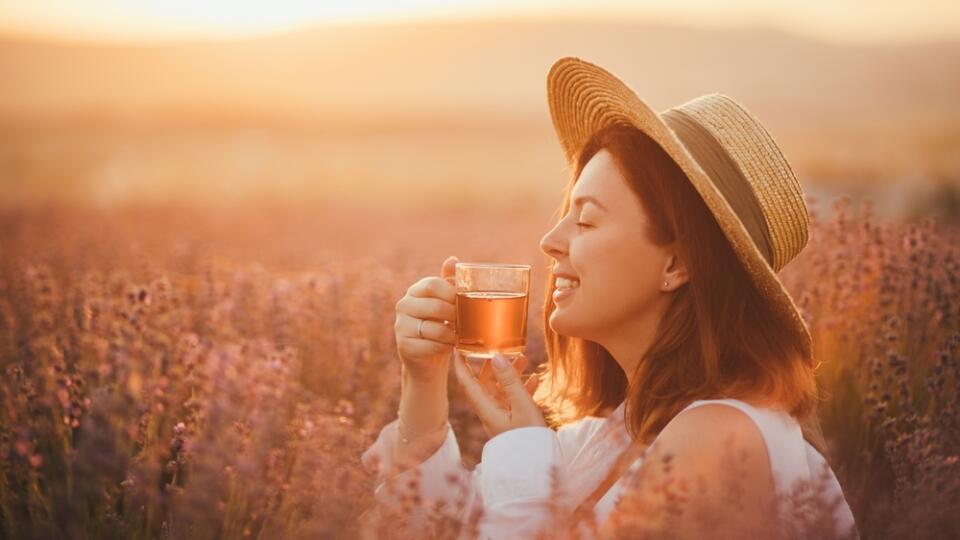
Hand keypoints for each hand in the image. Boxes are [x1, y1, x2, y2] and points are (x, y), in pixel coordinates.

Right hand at [394, 256, 458, 381]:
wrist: (427, 359)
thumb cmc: (440, 326)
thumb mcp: (444, 303)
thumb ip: (448, 282)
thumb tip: (452, 258)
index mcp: (414, 291)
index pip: (432, 284)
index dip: (451, 293)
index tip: (462, 303)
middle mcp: (403, 306)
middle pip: (434, 306)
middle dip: (454, 315)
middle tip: (464, 322)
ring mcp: (401, 326)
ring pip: (434, 328)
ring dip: (451, 334)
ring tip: (457, 336)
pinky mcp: (404, 346)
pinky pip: (430, 345)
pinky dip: (444, 347)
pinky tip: (448, 347)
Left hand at [453, 350, 545, 437]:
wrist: (537, 467)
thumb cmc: (528, 438)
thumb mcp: (521, 406)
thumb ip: (509, 380)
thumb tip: (496, 356)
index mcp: (486, 409)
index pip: (467, 382)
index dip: (461, 364)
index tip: (458, 347)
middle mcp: (490, 411)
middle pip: (486, 382)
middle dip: (494, 364)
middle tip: (503, 347)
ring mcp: (501, 416)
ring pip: (502, 389)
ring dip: (511, 374)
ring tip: (525, 359)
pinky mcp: (512, 421)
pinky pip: (514, 399)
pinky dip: (522, 387)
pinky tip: (535, 379)